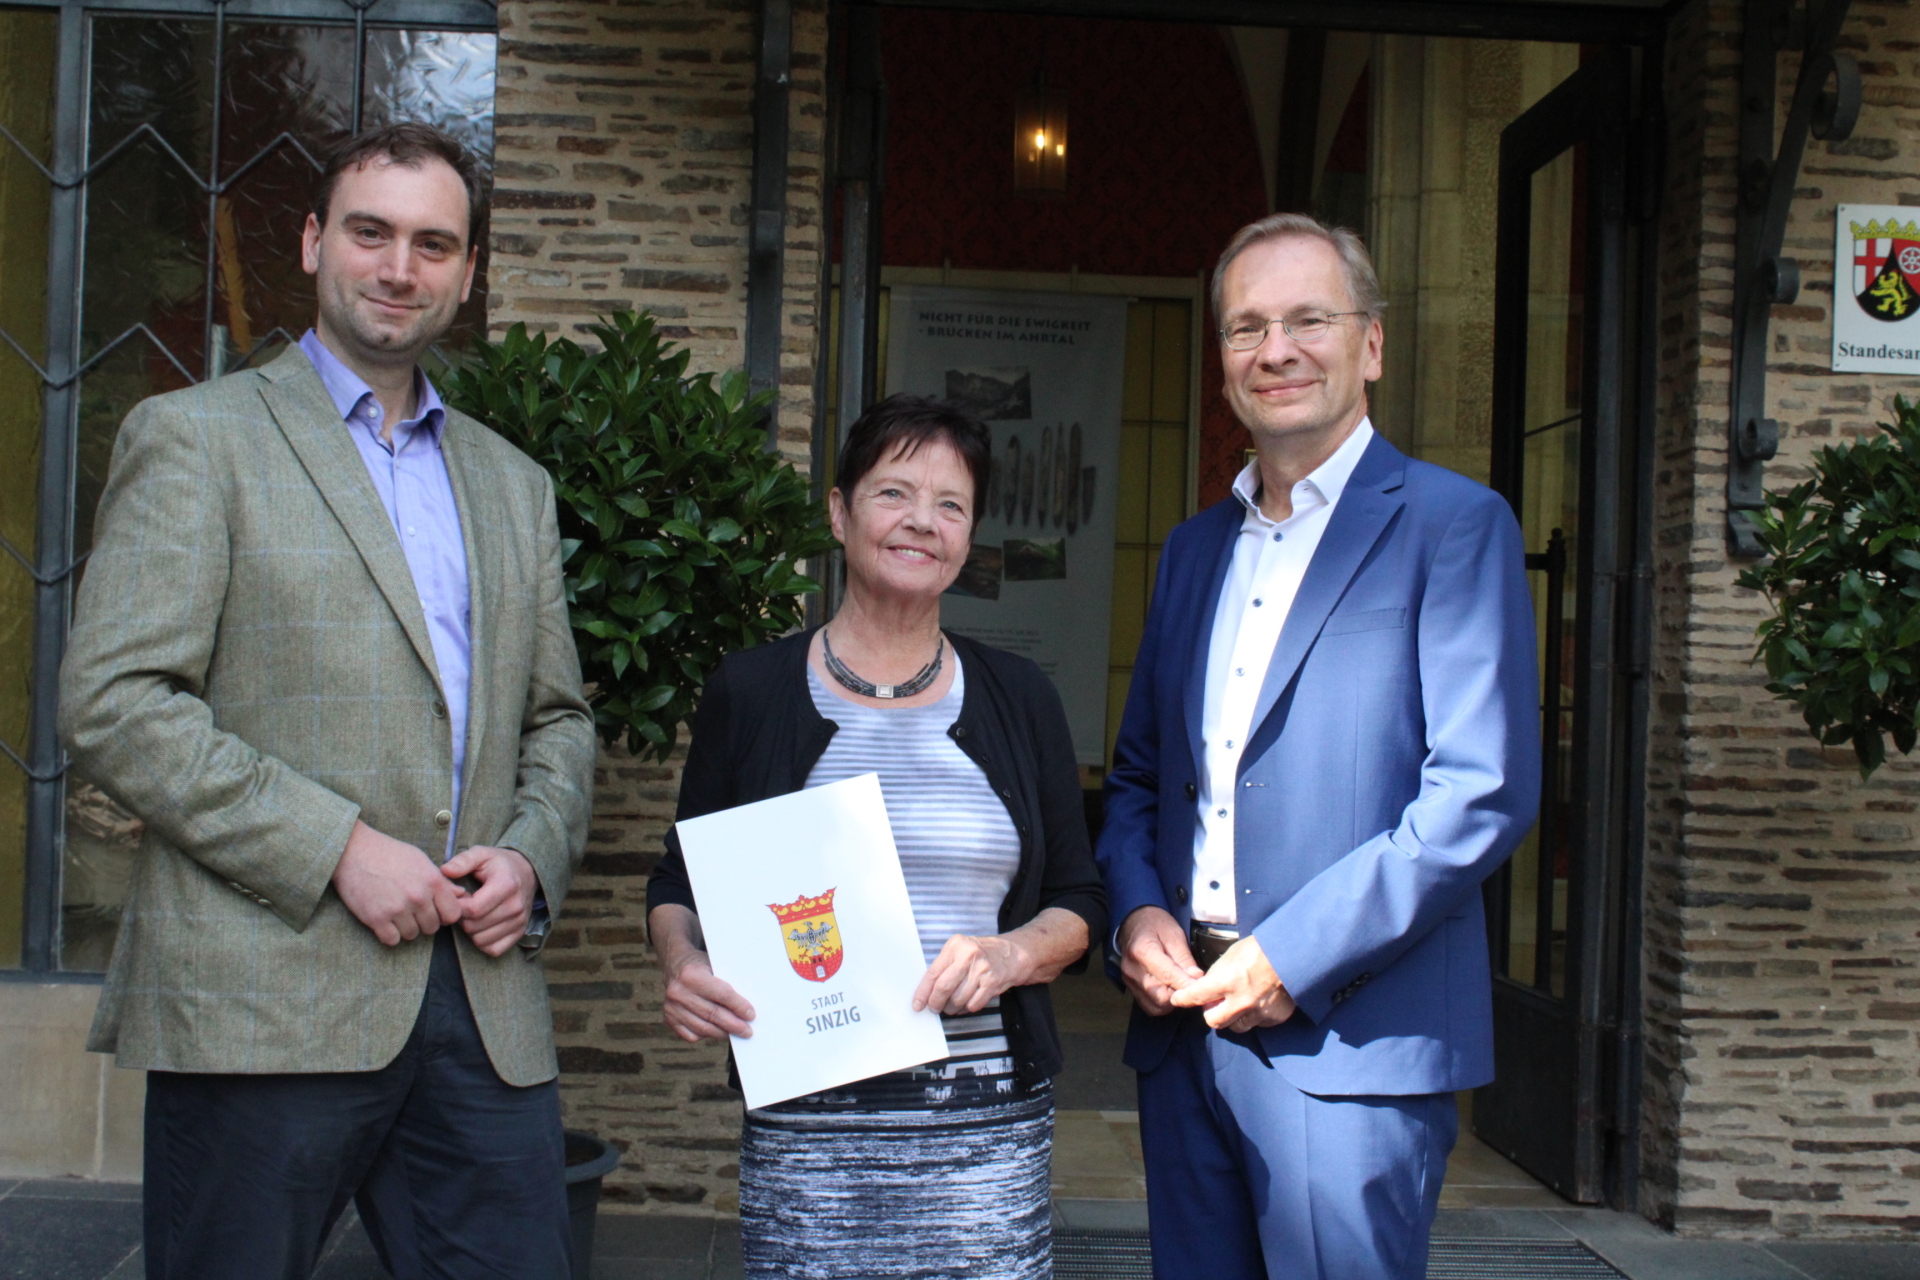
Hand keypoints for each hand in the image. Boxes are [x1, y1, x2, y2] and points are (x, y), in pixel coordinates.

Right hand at [332, 820, 466, 945]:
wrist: (353, 850)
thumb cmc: (389, 853)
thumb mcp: (421, 860)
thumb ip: (442, 881)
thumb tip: (461, 894)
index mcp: (432, 881)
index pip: (453, 914)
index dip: (445, 915)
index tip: (435, 911)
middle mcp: (418, 897)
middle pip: (432, 927)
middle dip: (424, 922)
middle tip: (411, 910)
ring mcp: (397, 909)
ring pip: (412, 935)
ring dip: (406, 928)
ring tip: (396, 912)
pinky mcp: (376, 918)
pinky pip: (392, 940)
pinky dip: (389, 934)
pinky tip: (385, 921)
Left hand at [441, 845, 538, 956]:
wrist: (526, 872)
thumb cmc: (499, 864)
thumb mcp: (481, 854)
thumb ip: (463, 860)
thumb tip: (445, 871)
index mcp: (506, 885)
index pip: (473, 909)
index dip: (456, 907)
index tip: (456, 898)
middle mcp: (516, 906)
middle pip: (474, 926)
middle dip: (461, 919)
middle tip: (463, 906)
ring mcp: (520, 922)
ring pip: (481, 940)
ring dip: (470, 931)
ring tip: (472, 915)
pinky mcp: (520, 933)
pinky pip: (493, 949)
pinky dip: (482, 942)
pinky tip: (481, 926)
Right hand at [663, 951, 755, 1042]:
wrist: (676, 967)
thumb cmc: (701, 967)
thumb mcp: (714, 966)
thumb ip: (728, 984)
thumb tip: (746, 1008)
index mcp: (692, 974)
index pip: (722, 994)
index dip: (738, 1006)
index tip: (751, 1015)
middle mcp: (678, 992)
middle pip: (713, 1014)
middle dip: (734, 1025)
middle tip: (747, 1031)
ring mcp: (672, 1008)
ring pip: (703, 1028)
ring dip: (723, 1033)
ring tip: (735, 1033)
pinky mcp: (669, 1019)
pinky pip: (692, 1035)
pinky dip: (707, 1035)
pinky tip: (717, 1031)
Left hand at [914, 934, 1027, 1014]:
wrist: (1012, 953)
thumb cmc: (982, 954)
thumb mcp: (960, 951)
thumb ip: (944, 967)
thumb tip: (927, 992)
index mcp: (955, 946)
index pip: (933, 972)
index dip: (923, 992)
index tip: (918, 1004)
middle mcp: (968, 955)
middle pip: (944, 987)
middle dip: (936, 1003)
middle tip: (934, 1008)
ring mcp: (981, 969)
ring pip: (958, 999)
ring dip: (952, 1007)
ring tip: (953, 1004)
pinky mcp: (992, 982)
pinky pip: (973, 1004)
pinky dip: (967, 1008)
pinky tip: (967, 1003)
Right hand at [1116, 906, 1202, 1014]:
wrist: (1134, 923)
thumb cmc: (1155, 924)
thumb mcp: (1174, 934)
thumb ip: (1184, 958)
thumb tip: (1196, 978)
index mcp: (1142, 951)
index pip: (1167, 976)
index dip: (1187, 984)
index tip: (1201, 986)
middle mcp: (1132, 969)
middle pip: (1161, 995)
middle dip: (1180, 993)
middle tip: (1193, 986)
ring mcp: (1129, 981)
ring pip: (1157, 1004)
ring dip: (1173, 1000)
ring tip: (1181, 986)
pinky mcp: (1131, 988)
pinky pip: (1150, 1006)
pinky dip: (1163, 1003)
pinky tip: (1170, 990)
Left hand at [1169, 936, 1296, 1031]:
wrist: (1295, 954)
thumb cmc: (1262, 949)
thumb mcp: (1232, 955)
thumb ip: (1217, 974)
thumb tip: (1206, 987)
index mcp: (1227, 981)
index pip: (1196, 996)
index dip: (1183, 998)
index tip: (1178, 999)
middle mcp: (1241, 1001)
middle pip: (1213, 1021)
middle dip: (1210, 1013)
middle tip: (1213, 1003)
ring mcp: (1258, 1012)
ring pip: (1235, 1026)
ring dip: (1232, 1017)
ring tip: (1237, 1003)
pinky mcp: (1273, 1018)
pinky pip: (1256, 1024)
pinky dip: (1253, 1016)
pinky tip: (1257, 1003)